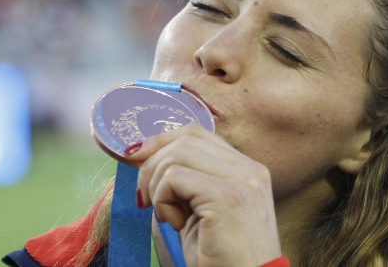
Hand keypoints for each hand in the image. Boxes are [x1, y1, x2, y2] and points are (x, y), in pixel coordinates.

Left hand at [125, 123, 281, 266]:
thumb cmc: (223, 258)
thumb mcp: (205, 211)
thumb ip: (188, 182)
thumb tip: (143, 156)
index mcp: (247, 170)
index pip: (197, 134)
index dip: (162, 142)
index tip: (138, 161)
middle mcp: (249, 169)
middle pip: (184, 139)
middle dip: (152, 164)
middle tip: (147, 198)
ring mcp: (241, 181)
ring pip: (176, 155)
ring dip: (157, 186)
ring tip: (169, 216)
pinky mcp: (225, 197)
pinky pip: (174, 178)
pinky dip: (163, 200)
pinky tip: (175, 223)